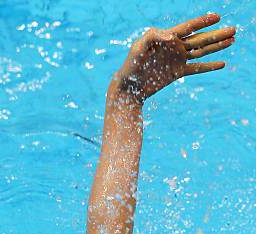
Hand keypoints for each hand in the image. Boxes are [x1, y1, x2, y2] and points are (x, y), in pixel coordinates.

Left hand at [109, 13, 234, 104]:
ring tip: (232, 40)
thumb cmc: (131, 64)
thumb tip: (172, 36)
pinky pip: (196, 69)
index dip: (203, 22)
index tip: (217, 17)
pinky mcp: (177, 73)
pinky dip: (209, 67)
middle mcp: (175, 47)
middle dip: (217, 34)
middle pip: (200, 39)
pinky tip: (221, 64)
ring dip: (216, 46)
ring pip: (201, 51)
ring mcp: (177, 60)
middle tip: (234, 29)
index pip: (189, 28)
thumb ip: (153, 36)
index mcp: (167, 38)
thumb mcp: (138, 48)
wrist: (129, 87)